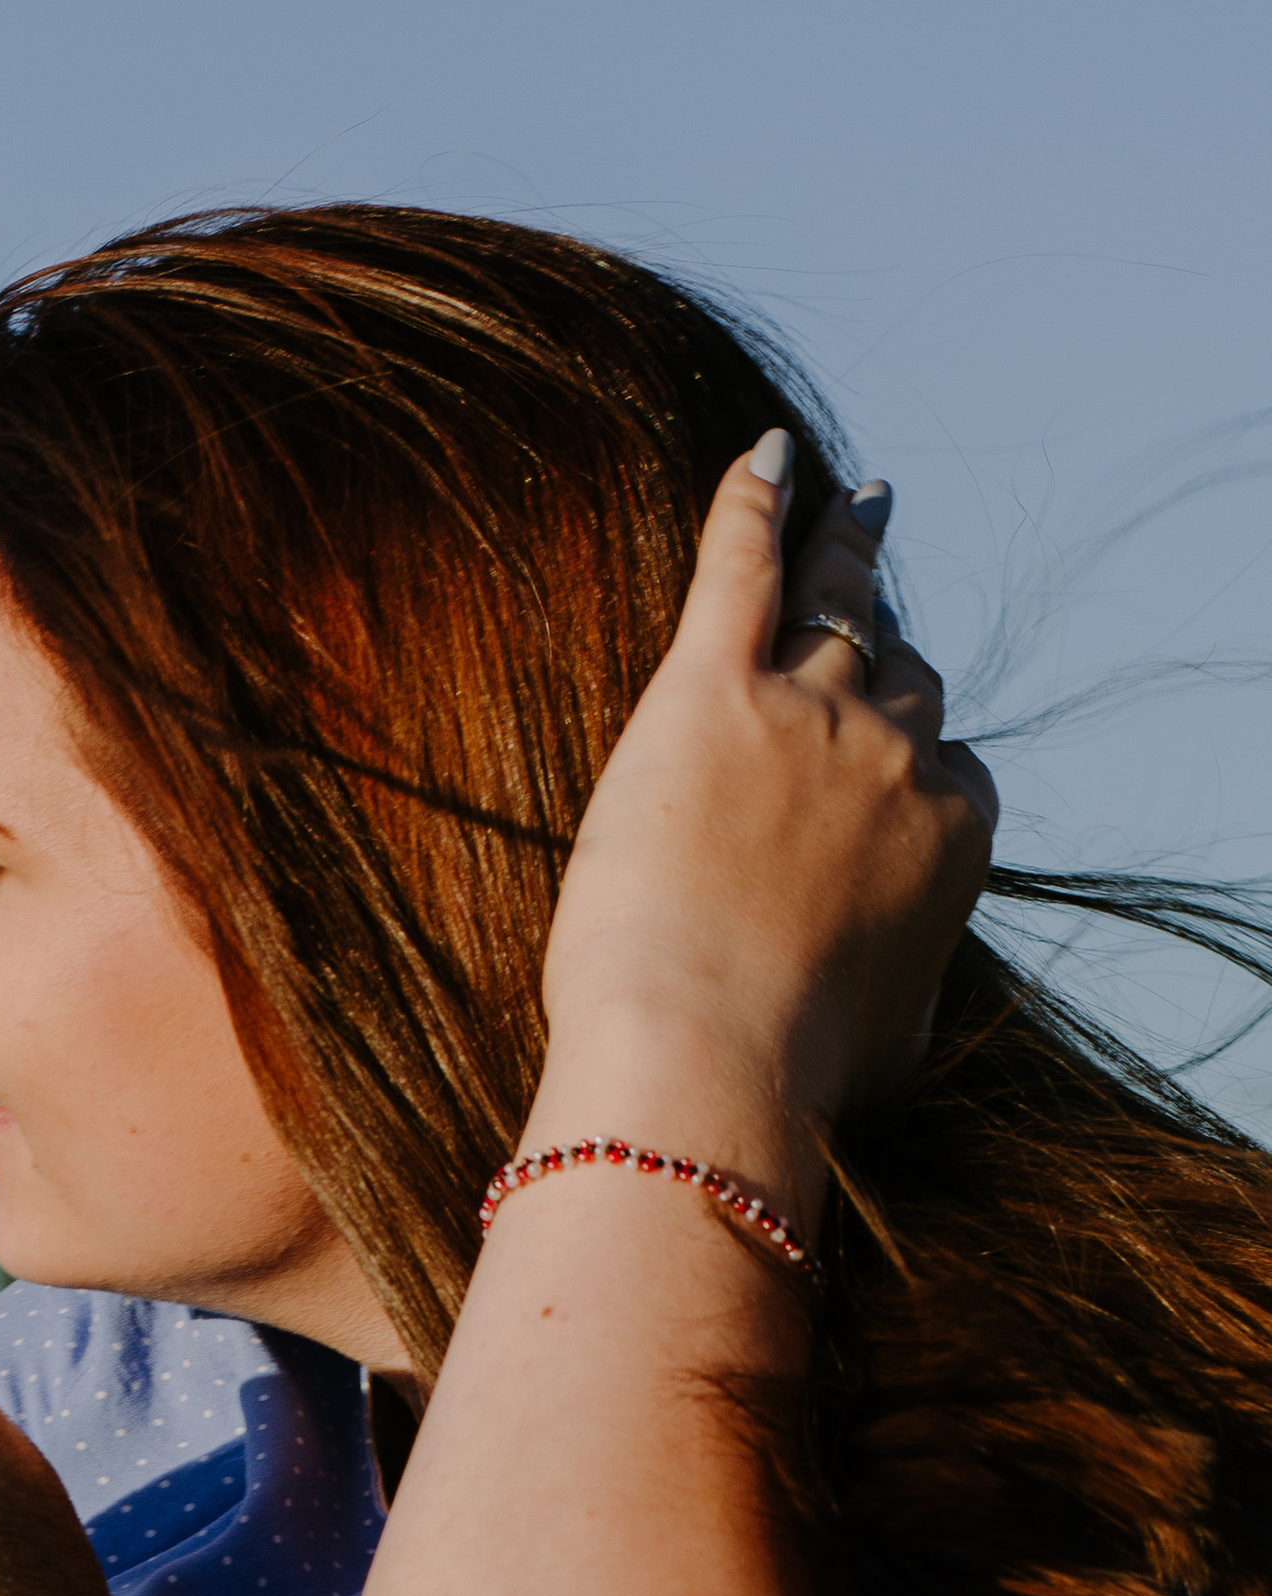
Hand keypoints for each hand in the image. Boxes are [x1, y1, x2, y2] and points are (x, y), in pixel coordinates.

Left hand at [537, 440, 997, 1211]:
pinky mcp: (710, 694)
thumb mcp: (891, 1043)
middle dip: (883, 652)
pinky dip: (756, 505)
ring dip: (841, 555)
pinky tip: (769, 457)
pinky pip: (742, 568)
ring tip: (848, 515)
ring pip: (836, 607)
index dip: (907, 755)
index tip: (883, 757)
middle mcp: (895, 759)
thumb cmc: (789, 1077)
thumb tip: (904, 998)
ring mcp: (808, 716)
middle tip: (867, 604)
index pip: (944, 762)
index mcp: (950, 836)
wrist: (707, 1060)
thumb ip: (908, 985)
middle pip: (898, 676)